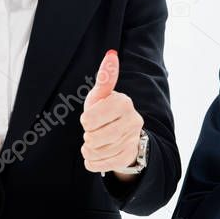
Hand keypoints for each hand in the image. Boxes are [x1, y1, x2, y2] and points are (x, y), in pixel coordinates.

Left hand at [80, 50, 143, 177]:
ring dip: (89, 149)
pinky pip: (99, 165)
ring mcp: (132, 140)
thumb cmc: (106, 110)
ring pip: (96, 152)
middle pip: (93, 138)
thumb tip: (111, 54)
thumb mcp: (101, 95)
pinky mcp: (128, 156)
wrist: (123, 133)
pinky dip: (93, 161)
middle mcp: (133, 121)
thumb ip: (105, 76)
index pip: (89, 119)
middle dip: (88, 136)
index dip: (86, 120)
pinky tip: (97, 153)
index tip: (91, 118)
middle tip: (93, 131)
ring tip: (95, 142)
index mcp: (124, 103)